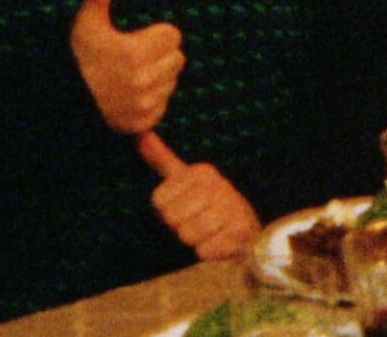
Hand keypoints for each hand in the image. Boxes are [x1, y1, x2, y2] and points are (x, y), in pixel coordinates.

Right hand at [69, 0, 183, 133]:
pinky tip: (131, 93)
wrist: (62, 100)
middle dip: (161, 54)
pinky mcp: (142, 123)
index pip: (173, 35)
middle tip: (135, 56)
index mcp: (134, 53)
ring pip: (171, 81)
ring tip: (130, 75)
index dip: (157, 34)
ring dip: (158, 76)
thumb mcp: (88, 23)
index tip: (137, 38)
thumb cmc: (78, 56)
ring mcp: (143, 105)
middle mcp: (142, 81)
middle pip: (177, 58)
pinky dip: (153, 99)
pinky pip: (163, 104)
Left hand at [139, 131, 260, 259]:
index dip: (167, 211)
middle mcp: (218, 185)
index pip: (159, 201)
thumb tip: (139, 133)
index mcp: (202, 172)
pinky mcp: (240, 232)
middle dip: (181, 227)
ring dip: (194, 240)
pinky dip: (208, 252)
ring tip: (208, 233)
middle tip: (197, 222)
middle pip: (172, 218)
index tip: (184, 208)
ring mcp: (231, 208)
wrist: (247, 228)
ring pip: (187, 234)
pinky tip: (219, 242)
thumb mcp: (185, 179)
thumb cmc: (209, 204)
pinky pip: (204, 250)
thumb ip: (161, 158)